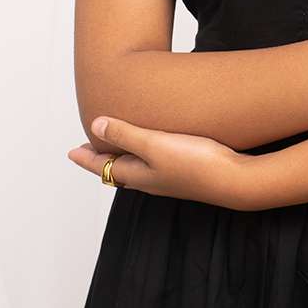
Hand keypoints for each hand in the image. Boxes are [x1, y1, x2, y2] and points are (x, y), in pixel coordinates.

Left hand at [67, 116, 255, 208]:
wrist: (235, 180)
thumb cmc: (197, 163)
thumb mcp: (156, 145)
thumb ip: (126, 135)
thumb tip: (95, 127)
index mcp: (139, 175)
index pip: (104, 166)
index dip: (87, 158)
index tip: (71, 152)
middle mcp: (151, 179)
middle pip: (118, 169)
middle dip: (102, 158)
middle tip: (89, 149)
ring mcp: (169, 177)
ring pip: (137, 168)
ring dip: (123, 156)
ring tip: (117, 146)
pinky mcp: (186, 171)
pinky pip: (154, 164)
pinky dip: (144, 155)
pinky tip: (155, 147)